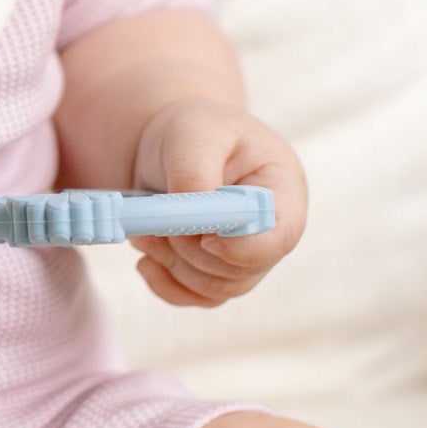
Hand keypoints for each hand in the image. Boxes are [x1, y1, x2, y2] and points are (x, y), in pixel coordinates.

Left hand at [128, 98, 305, 308]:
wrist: (173, 144)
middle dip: (191, 252)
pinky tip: (146, 260)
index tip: (204, 238)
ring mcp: (245, 256)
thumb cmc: (193, 130)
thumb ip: (194, 175)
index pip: (279, 238)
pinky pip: (195, 297)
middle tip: (155, 223)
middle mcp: (271, 231)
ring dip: (172, 265)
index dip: (242, 248)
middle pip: (241, 271)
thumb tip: (191, 223)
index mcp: (281, 190)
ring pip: (215, 288)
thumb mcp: (192, 134)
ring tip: (145, 231)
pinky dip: (166, 284)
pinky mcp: (216, 271)